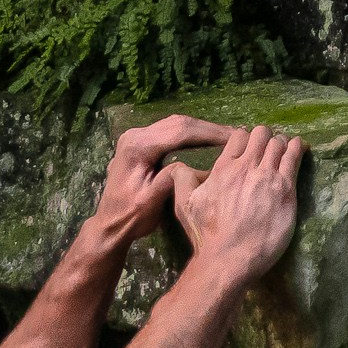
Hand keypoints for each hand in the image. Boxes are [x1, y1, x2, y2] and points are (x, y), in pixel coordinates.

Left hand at [84, 114, 232, 242]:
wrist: (110, 224)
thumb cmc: (131, 217)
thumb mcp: (151, 201)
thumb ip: (169, 179)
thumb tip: (189, 164)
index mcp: (137, 147)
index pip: (179, 132)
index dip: (209, 133)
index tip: (233, 137)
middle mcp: (135, 135)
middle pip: (178, 123)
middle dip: (209, 128)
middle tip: (237, 133)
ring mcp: (137, 137)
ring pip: (175, 125)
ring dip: (201, 129)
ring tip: (228, 135)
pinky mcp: (141, 142)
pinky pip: (170, 132)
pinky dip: (191, 134)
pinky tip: (208, 138)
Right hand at [168, 124, 304, 275]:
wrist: (229, 257)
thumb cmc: (206, 235)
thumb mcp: (184, 204)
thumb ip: (181, 179)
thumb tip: (179, 166)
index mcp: (223, 167)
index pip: (239, 136)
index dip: (246, 138)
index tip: (250, 146)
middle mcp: (246, 167)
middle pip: (261, 134)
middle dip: (265, 137)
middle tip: (269, 148)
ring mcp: (267, 176)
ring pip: (279, 143)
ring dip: (282, 143)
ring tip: (285, 149)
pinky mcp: (285, 189)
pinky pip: (294, 158)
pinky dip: (297, 149)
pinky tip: (299, 148)